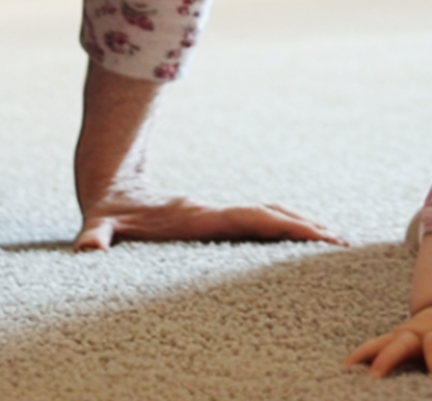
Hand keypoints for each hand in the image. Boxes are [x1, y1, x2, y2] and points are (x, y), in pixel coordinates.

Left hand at [75, 182, 342, 250]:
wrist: (111, 183)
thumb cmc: (108, 212)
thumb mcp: (98, 224)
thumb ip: (94, 236)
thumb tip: (88, 249)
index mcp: (199, 217)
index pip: (250, 220)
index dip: (284, 226)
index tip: (316, 233)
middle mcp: (214, 213)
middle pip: (270, 215)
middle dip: (306, 228)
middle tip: (343, 243)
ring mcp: (217, 215)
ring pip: (268, 215)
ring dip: (301, 226)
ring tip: (335, 241)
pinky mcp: (215, 220)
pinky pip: (258, 223)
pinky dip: (284, 228)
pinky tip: (300, 240)